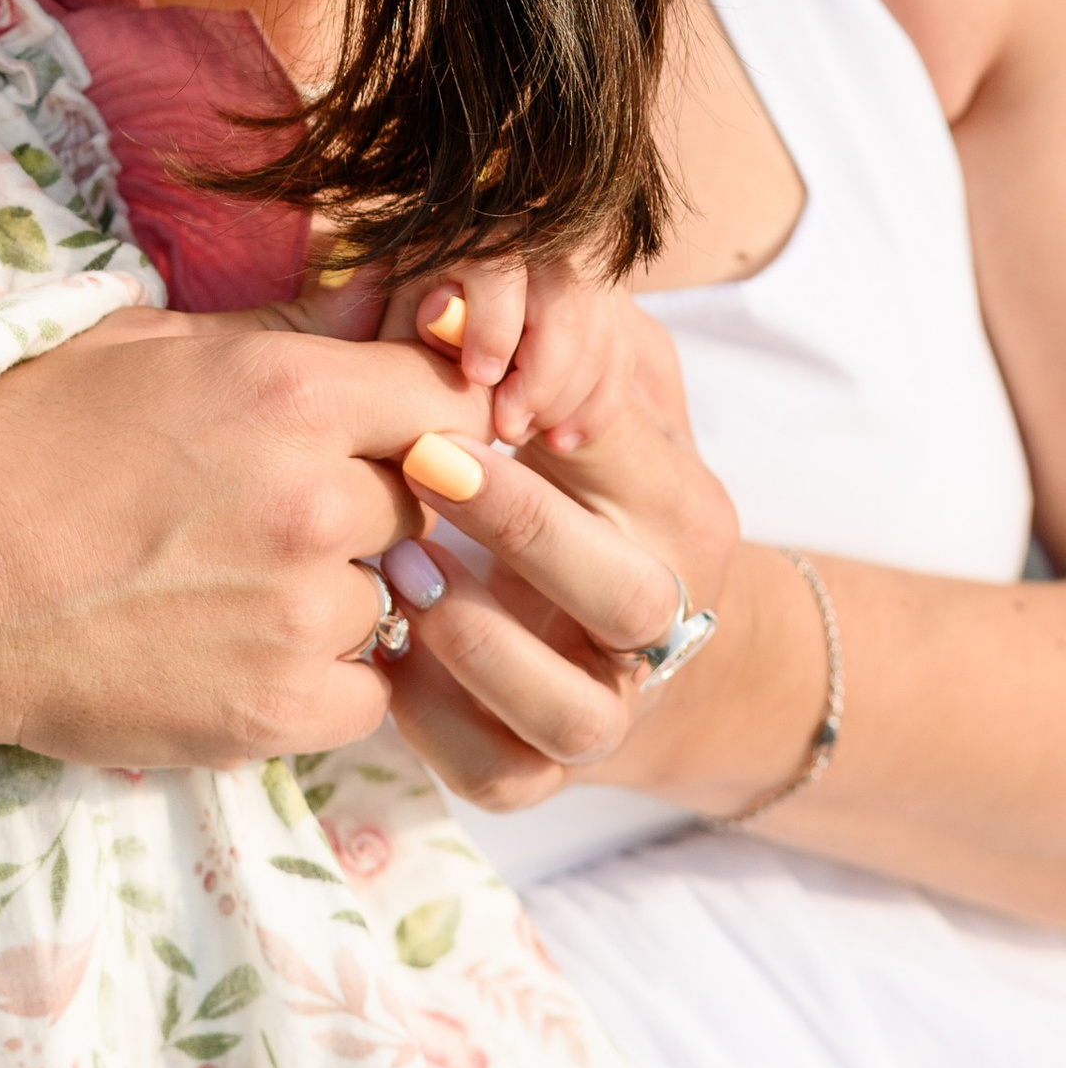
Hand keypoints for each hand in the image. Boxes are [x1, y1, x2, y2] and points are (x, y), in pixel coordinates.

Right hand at [0, 306, 490, 770]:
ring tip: (236, 587)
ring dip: (338, 594)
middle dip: (371, 503)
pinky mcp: (277, 709)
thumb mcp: (140, 349)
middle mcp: (314, 498)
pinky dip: (324, 681)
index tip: (390, 435)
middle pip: (425, 501)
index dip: (424, 415)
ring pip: (389, 599)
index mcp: (288, 391)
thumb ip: (279, 332)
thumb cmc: (18, 449)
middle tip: (280, 514)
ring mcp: (300, 612)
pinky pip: (367, 695)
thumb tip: (376, 307)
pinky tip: (243, 651)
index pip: (448, 396)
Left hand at [384, 312, 750, 807]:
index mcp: (682, 509)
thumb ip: (545, 331)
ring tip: (398, 570)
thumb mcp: (580, 380)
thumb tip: (454, 294)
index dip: (554, 399)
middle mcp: (666, 619)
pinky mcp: (538, 772)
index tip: (465, 354)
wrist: (604, 629)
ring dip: (477, 638)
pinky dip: (433, 721)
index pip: (631, 451)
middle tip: (424, 461)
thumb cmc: (566, 469)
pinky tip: (385, 655)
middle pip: (626, 596)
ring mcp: (608, 707)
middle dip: (524, 526)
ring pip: (569, 707)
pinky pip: (495, 771)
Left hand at [407, 253, 636, 449]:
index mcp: (474, 233)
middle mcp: (536, 240)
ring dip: (569, 396)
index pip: (500, 267)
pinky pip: (619, 356)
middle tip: (506, 428)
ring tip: (527, 438)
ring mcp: (579, 273)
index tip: (478, 377)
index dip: (493, 324)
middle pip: (564, 301)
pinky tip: (564, 441)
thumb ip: (403, 318)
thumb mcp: (387, 310)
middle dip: (540, 375)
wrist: (438, 305)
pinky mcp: (606, 307)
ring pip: (598, 332)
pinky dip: (598, 404)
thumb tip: (438, 317)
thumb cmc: (400, 309)